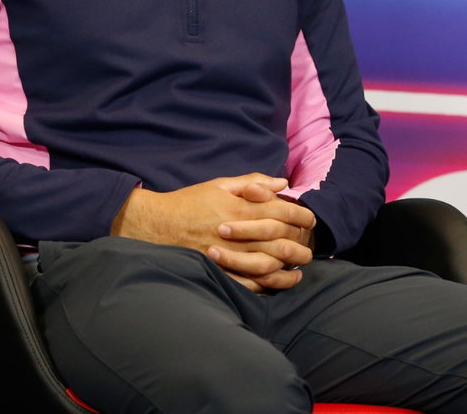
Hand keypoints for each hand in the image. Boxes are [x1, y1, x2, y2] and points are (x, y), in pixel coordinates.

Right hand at [111, 173, 316, 290]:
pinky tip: (276, 283)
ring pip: (267, 264)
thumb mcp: (220, 184)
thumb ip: (253, 182)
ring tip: (299, 269)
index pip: (281, 211)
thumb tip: (282, 183)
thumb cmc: (189, 201)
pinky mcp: (217, 271)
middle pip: (279, 240)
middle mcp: (237, 233)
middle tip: (310, 247)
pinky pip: (247, 283)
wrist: (155, 224)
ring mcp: (227, 255)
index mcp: (240, 208)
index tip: (311, 220)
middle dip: (300, 244)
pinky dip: (265, 285)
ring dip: (287, 268)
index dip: (301, 215)